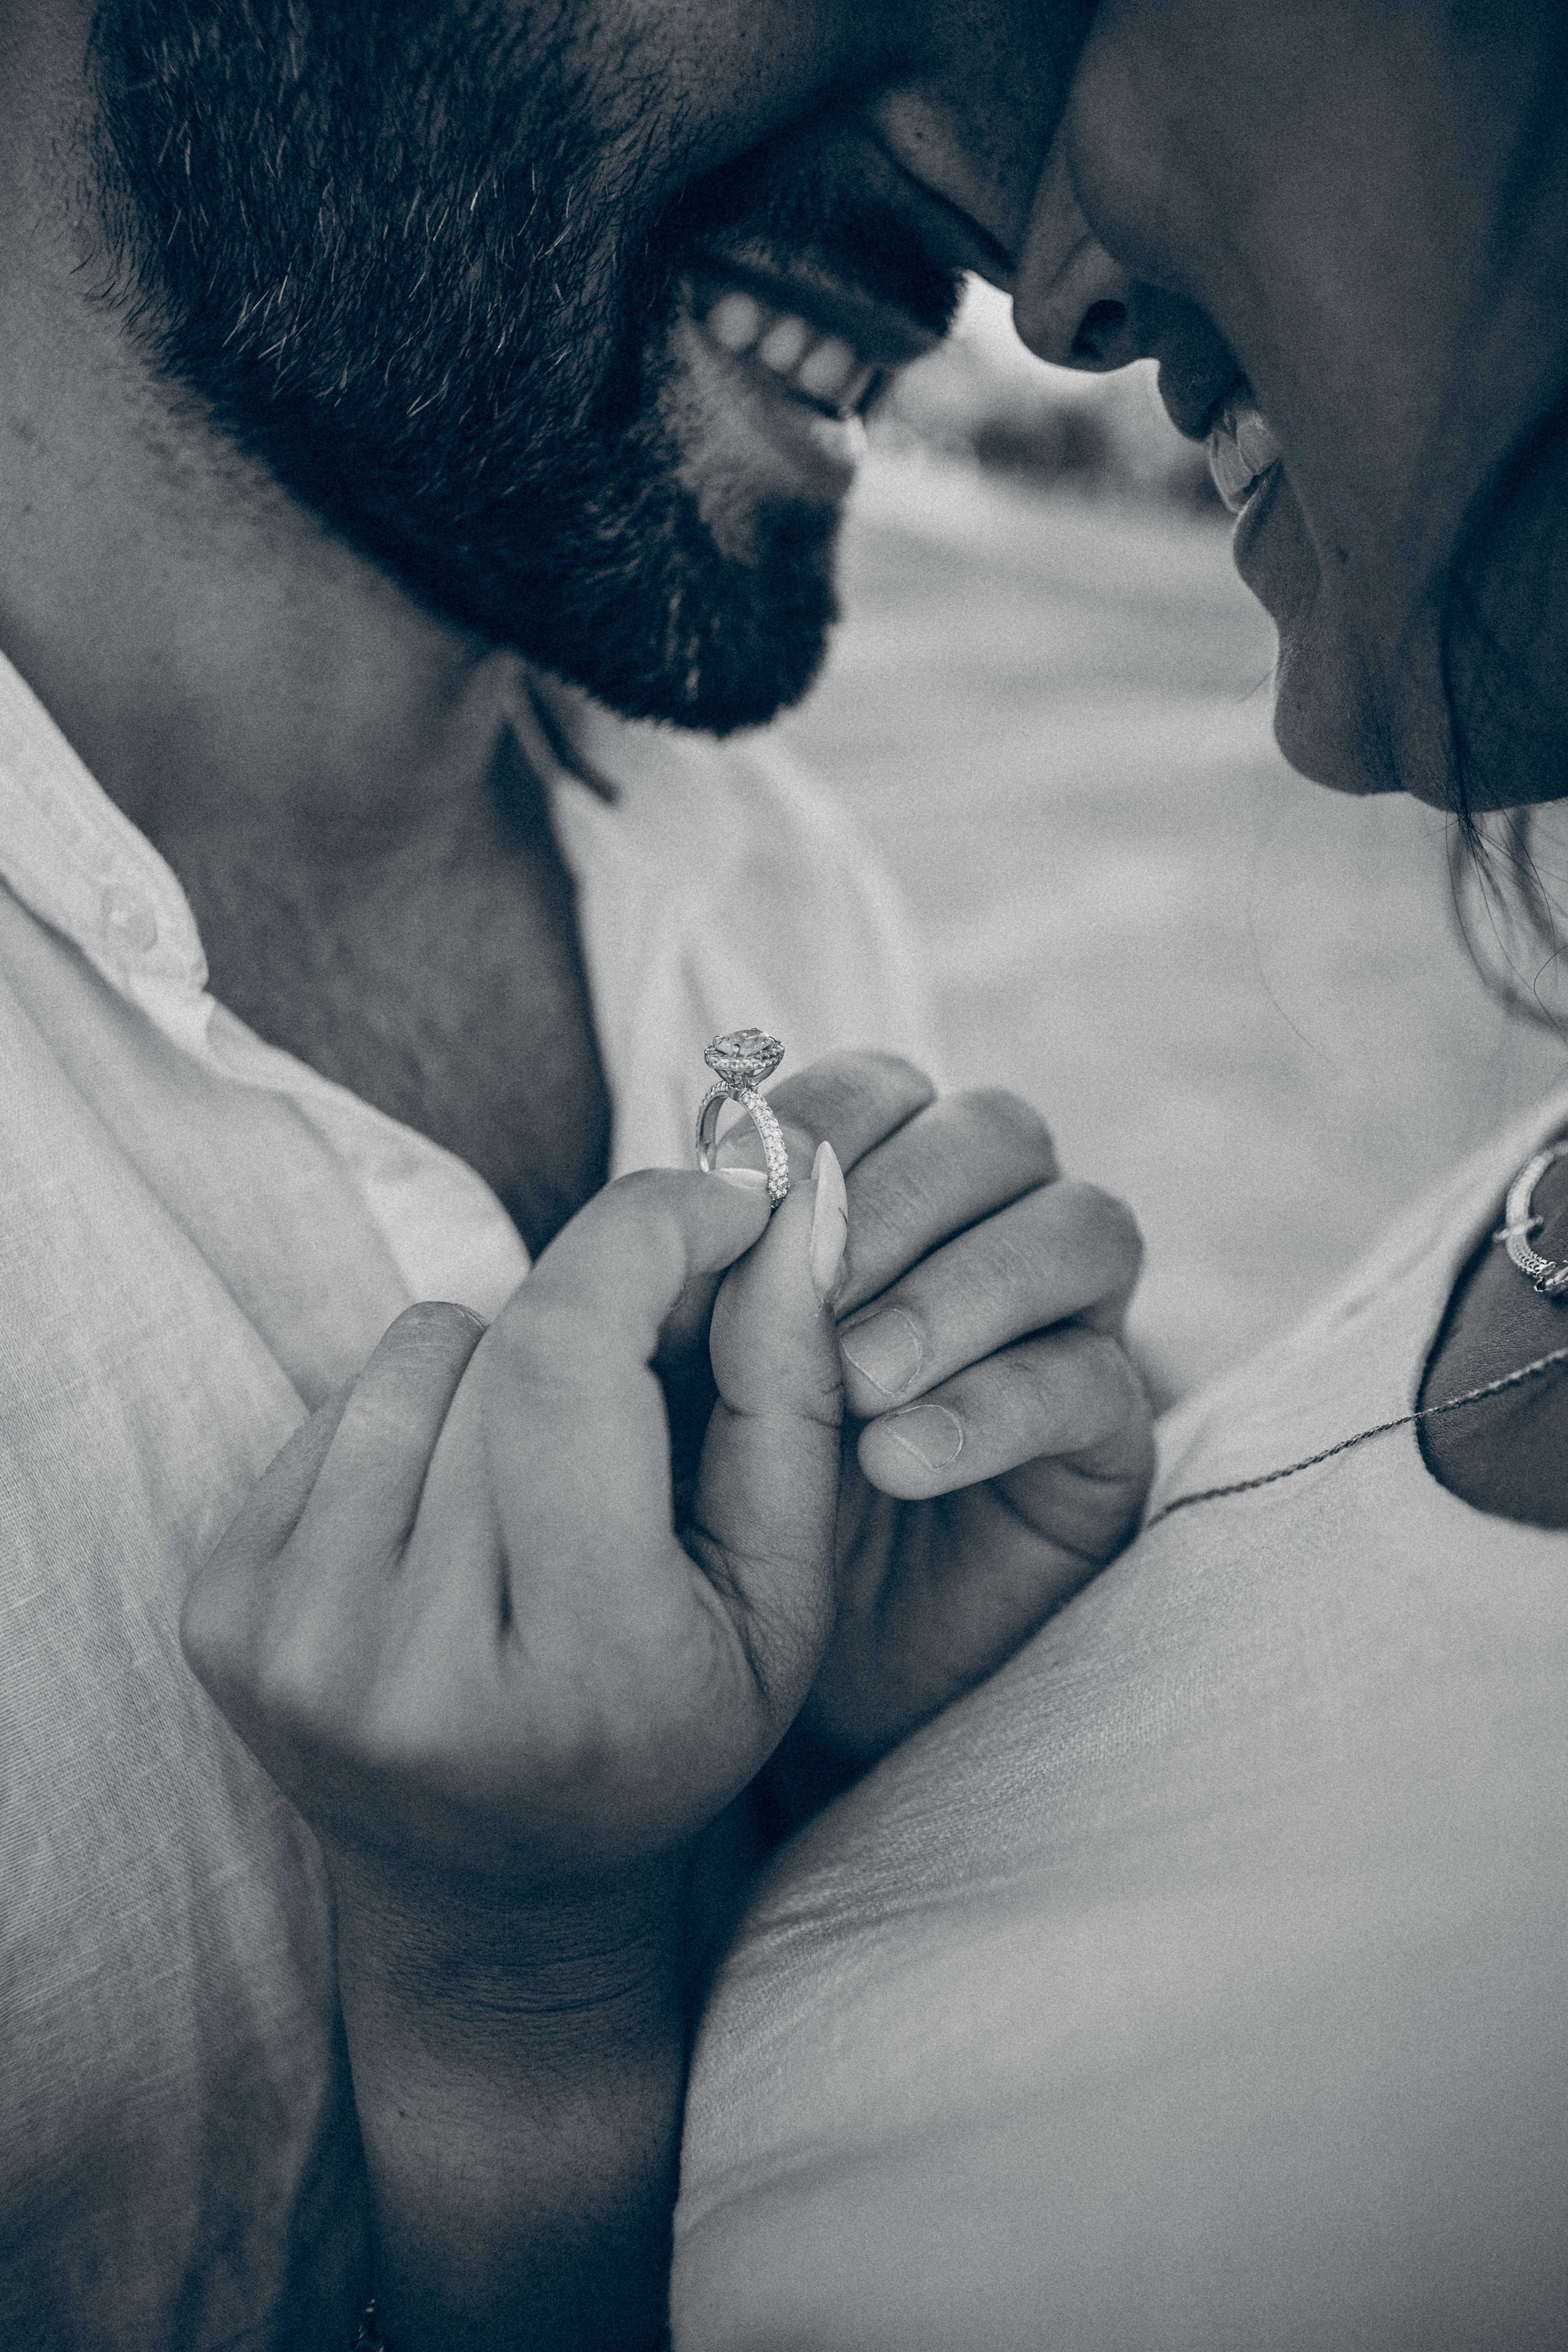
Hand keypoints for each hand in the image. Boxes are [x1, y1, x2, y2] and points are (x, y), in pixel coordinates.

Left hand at [181, 1163, 848, 1888]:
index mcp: (580, 1666)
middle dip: (599, 1300)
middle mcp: (414, 1666)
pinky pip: (338, 1403)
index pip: (569, 1361)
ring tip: (543, 1473)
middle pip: (503, 1347)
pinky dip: (417, 1420)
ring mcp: (299, 1643)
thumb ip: (789, 1402)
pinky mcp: (225, 1616)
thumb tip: (788, 1212)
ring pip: (414, 1353)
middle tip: (657, 1342)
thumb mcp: (782, 1594)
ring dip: (501, 1367)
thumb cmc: (668, 1727)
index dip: (645, 1236)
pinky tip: (457, 1514)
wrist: (494, 1894)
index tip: (719, 1200)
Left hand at [705, 1052, 1153, 1784]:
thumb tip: (729, 1177)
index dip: (819, 1118)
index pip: (885, 1090)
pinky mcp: (1110, 1442)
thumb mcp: (705, 1382)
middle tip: (802, 1288)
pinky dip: (990, 1407)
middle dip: (894, 1194)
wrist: (798, 1675)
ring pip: (1079, 1227)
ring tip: (853, 1385)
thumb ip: (724, 1282)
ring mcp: (1070, 1331)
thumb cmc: (737, 1502)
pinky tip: (897, 1463)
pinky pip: (1091, 1380)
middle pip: (997, 1132)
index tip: (731, 1192)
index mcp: (889, 1191)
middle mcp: (994, 1237)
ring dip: (955, 1290)